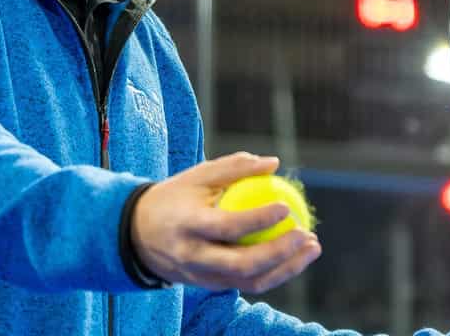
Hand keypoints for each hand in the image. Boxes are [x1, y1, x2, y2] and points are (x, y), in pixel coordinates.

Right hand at [131, 152, 321, 292]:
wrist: (136, 236)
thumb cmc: (174, 198)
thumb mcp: (196, 176)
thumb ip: (234, 167)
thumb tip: (274, 163)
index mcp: (187, 226)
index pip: (227, 227)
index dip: (259, 219)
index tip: (286, 207)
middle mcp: (194, 257)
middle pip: (242, 265)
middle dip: (280, 253)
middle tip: (307, 234)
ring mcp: (202, 276)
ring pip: (250, 281)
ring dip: (287, 268)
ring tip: (312, 246)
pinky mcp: (210, 286)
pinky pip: (247, 283)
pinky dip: (275, 272)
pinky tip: (295, 255)